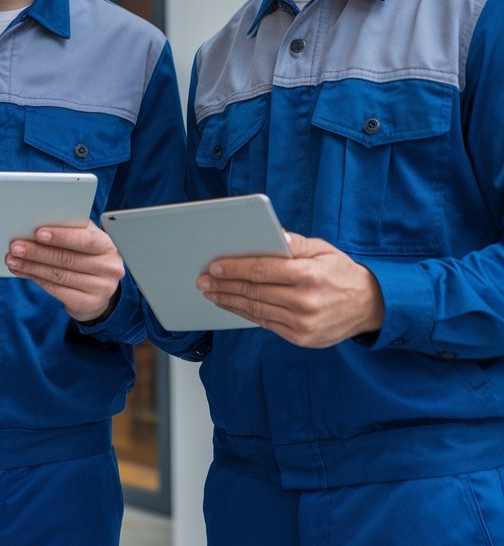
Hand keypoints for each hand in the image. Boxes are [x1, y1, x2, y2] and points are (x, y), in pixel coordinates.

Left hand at [5, 221, 125, 323]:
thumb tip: (35, 226)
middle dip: (37, 252)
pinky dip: (36, 279)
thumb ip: (69, 230)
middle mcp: (108, 268)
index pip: (85, 240)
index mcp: (108, 246)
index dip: (61, 236)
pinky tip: (23, 271)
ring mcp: (100, 289)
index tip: (38, 233)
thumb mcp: (84, 239)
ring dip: (31, 267)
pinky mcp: (88, 304)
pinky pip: (57, 290)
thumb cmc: (87, 254)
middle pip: (67, 259)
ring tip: (12, 259)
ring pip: (59, 276)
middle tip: (15, 247)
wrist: (100, 288)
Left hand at [196, 232, 385, 347]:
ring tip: (211, 293)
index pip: (261, 270)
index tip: (213, 266)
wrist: (371, 307)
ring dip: (229, 301)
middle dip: (223, 285)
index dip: (234, 268)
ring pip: (256, 310)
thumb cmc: (341, 272)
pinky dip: (246, 314)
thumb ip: (294, 243)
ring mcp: (303, 324)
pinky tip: (233, 305)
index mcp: (308, 275)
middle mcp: (305, 302)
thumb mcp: (322, 249)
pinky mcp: (301, 338)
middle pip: (254, 292)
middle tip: (202, 281)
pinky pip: (266, 324)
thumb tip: (270, 234)